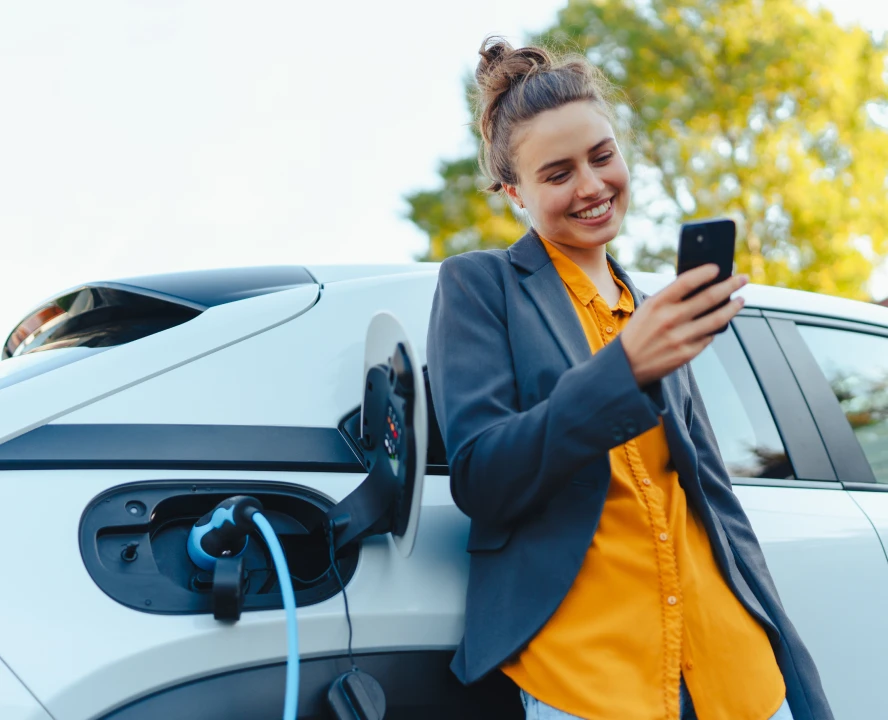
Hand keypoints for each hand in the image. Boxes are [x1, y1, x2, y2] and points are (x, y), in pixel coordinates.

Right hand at [620, 265, 747, 386]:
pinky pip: (708, 337)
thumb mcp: (647, 310)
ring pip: (716, 319)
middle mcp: (669, 319)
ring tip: (741, 300)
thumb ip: (670, 298)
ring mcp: (679, 338)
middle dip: (730, 285)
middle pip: (709, 297)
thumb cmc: (638, 333)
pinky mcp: (686, 354)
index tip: (718, 267)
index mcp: (657, 304)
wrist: (626, 365)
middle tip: (742, 279)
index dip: (706, 272)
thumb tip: (700, 286)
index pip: (687, 281)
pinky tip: (721, 323)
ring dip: (732, 308)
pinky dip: (716, 329)